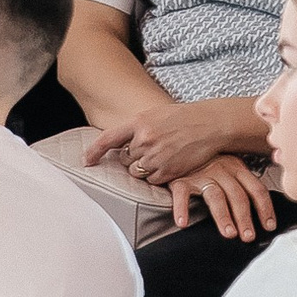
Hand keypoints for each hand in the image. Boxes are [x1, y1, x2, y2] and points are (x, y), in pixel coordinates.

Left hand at [85, 101, 236, 186]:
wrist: (210, 125)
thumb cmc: (184, 118)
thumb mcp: (157, 115)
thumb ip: (138, 128)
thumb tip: (122, 144)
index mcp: (139, 122)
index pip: (108, 138)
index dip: (94, 151)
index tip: (86, 160)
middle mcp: (144, 139)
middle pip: (124, 159)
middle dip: (133, 158)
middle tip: (151, 150)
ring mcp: (155, 156)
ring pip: (137, 172)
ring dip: (145, 168)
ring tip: (163, 156)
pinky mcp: (167, 171)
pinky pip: (152, 181)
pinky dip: (158, 177)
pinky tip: (171, 164)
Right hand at [167, 153, 278, 240]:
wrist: (177, 145)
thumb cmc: (206, 163)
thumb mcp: (227, 168)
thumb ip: (241, 185)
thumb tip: (260, 214)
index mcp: (236, 167)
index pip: (257, 189)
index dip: (265, 208)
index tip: (269, 227)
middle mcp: (221, 169)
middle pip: (238, 195)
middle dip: (245, 217)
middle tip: (248, 237)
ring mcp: (201, 174)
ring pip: (216, 196)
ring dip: (223, 216)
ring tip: (229, 234)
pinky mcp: (180, 178)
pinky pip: (182, 194)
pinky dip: (182, 208)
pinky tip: (183, 223)